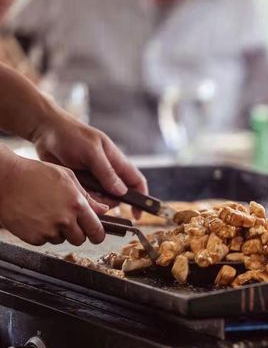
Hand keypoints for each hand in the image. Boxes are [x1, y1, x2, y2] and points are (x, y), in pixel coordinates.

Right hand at [0, 152, 107, 245]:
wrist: (4, 179)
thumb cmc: (36, 174)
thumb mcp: (67, 178)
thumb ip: (88, 197)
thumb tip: (104, 210)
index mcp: (77, 205)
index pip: (96, 230)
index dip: (98, 235)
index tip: (97, 235)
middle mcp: (65, 220)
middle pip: (80, 239)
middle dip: (78, 233)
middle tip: (68, 221)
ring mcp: (48, 230)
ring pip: (62, 240)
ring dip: (59, 232)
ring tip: (48, 213)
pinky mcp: (33, 238)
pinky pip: (44, 241)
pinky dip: (43, 233)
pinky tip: (36, 217)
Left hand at [33, 106, 147, 214]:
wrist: (45, 133)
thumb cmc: (71, 136)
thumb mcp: (91, 152)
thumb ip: (107, 172)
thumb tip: (122, 192)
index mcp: (117, 162)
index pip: (137, 182)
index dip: (142, 198)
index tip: (138, 214)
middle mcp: (109, 173)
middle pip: (120, 197)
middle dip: (111, 202)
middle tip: (97, 200)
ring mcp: (95, 180)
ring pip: (103, 200)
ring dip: (95, 201)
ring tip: (81, 188)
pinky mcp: (82, 185)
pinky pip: (87, 199)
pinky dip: (83, 199)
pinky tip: (74, 188)